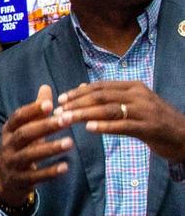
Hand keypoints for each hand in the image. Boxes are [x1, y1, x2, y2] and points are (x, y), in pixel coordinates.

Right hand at [0, 85, 72, 207]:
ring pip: (29, 155)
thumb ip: (36, 111)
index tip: (50, 104)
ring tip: (70, 142)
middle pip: (24, 134)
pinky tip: (65, 167)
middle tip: (67, 119)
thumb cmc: (21, 148)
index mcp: (8, 130)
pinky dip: (49, 172)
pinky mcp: (20, 180)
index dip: (32, 111)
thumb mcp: (25, 129)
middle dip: (45, 127)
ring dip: (49, 148)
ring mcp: (12, 163)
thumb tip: (46, 86)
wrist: (6, 181)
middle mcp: (7, 146)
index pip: (17, 118)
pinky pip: (35, 176)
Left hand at [58, 81, 184, 161]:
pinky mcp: (149, 128)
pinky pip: (123, 126)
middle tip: (57, 111)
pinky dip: (104, 126)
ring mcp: (144, 111)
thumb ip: (112, 96)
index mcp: (134, 87)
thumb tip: (83, 87)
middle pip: (101, 96)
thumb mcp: (135, 103)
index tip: (60, 99)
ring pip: (108, 110)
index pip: (100, 86)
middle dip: (76, 103)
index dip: (78, 92)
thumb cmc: (157, 120)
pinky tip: (89, 129)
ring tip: (66, 119)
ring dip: (84, 114)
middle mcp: (138, 95)